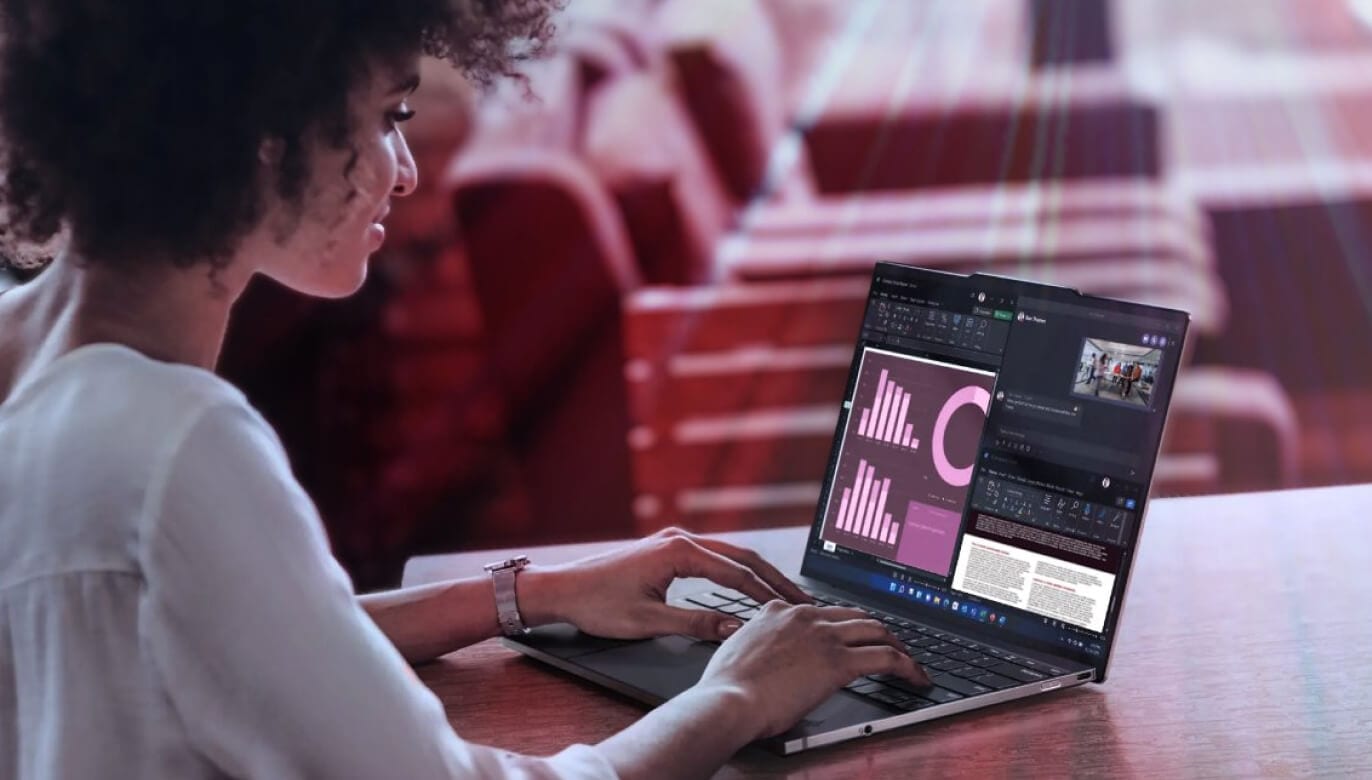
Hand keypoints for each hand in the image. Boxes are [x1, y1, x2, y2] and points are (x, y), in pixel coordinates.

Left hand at [521, 527, 811, 641]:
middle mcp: (680, 539)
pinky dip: (736, 570)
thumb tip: (736, 627)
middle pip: (740, 556)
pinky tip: (748, 585)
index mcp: (678, 551)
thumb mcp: (648, 621)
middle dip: (773, 578)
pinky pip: (712, 557)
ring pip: (728, 554)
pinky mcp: (667, 550)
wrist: (561, 590)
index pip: (736, 572)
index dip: (768, 592)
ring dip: (756, 573)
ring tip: (784, 594)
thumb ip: (696, 623)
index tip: (794, 608)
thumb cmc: (597, 604)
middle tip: (803, 599)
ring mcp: (674, 542)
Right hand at [695, 602, 932, 739]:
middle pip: (855, 615)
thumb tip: (767, 659)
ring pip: (876, 630)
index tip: (849, 635)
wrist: (727, 700)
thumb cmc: (726, 687)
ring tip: (909, 662)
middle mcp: (804, 616)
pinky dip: (908, 666)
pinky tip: (916, 678)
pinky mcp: (838, 661)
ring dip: (898, 645)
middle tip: (889, 646)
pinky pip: (886, 658)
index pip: (822, 611)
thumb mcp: (739, 652)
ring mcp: (823, 636)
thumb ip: (759, 646)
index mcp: (779, 611)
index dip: (842, 624)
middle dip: (877, 630)